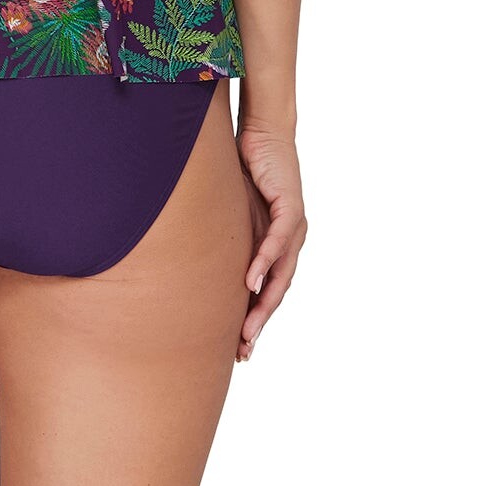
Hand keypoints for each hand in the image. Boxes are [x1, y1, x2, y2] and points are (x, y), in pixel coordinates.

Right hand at [235, 122, 305, 362]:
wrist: (264, 133)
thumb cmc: (245, 168)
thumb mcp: (231, 210)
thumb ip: (221, 234)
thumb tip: (192, 255)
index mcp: (276, 244)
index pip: (267, 290)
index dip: (254, 318)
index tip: (240, 347)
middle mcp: (290, 241)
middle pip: (277, 291)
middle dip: (260, 323)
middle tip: (244, 351)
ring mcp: (293, 228)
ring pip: (281, 275)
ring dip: (264, 303)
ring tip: (249, 329)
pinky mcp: (290, 209)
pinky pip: (278, 242)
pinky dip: (265, 263)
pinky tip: (252, 282)